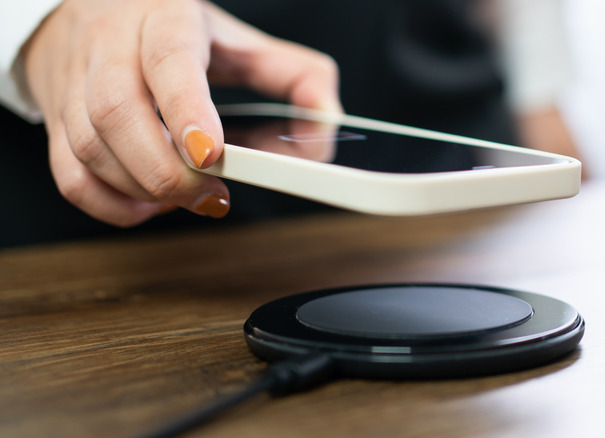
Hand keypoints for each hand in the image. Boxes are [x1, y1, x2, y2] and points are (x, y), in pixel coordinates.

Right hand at [23, 0, 340, 225]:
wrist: (89, 11)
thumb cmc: (176, 33)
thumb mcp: (242, 42)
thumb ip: (296, 77)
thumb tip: (324, 124)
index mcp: (165, 18)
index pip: (169, 60)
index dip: (188, 110)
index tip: (212, 155)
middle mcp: (111, 45)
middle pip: (118, 113)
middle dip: (168, 172)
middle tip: (210, 196)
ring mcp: (76, 82)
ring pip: (89, 147)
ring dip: (143, 190)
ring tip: (187, 198)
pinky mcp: (58, 120)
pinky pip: (69, 175)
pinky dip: (109, 205)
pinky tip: (146, 204)